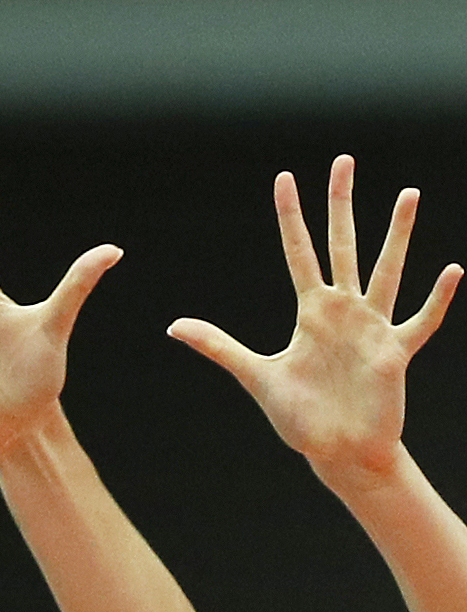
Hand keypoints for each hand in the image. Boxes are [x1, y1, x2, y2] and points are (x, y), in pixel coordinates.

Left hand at [168, 155, 460, 483]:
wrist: (338, 452)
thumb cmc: (300, 418)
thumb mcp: (255, 376)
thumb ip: (218, 347)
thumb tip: (173, 326)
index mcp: (310, 312)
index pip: (298, 251)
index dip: (291, 216)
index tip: (285, 177)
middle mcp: (342, 311)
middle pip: (342, 244)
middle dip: (340, 204)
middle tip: (343, 160)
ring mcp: (372, 329)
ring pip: (386, 270)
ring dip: (397, 233)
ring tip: (407, 193)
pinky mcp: (394, 354)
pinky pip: (420, 322)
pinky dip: (436, 300)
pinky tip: (452, 271)